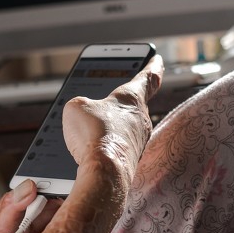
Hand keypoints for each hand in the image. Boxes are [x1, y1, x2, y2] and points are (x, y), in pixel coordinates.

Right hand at [62, 54, 162, 183]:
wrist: (104, 174)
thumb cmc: (95, 135)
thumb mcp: (76, 106)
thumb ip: (81, 105)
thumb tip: (83, 117)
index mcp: (132, 98)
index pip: (148, 77)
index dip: (151, 66)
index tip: (157, 59)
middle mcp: (141, 120)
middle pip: (134, 105)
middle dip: (122, 102)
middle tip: (112, 97)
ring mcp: (138, 143)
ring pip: (125, 129)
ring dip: (111, 127)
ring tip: (90, 129)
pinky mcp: (130, 161)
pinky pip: (118, 148)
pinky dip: (106, 146)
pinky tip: (91, 151)